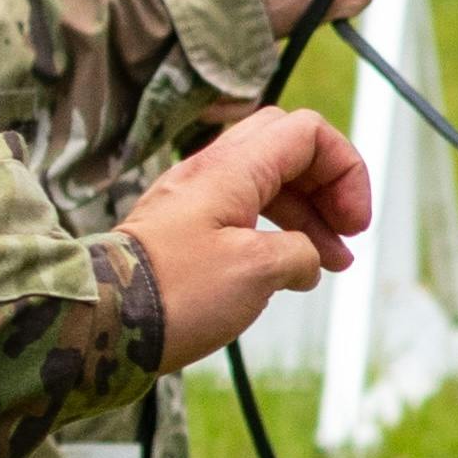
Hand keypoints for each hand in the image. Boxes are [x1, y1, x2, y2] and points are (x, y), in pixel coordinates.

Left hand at [120, 105, 369, 365]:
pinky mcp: (183, 230)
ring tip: (332, 263)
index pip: (307, 133)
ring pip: (266, 183)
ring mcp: (194, 199)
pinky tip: (289, 271)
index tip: (355, 223)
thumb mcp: (257, 271)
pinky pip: (241, 213)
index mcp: (232, 169)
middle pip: (287, 149)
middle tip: (346, 234)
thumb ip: (300, 252)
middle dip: (327, 186)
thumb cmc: (176, 294)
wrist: (102, 323)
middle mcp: (211, 172)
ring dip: (306, 216)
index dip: (344, 170)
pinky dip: (274, 233)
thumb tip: (308, 258)